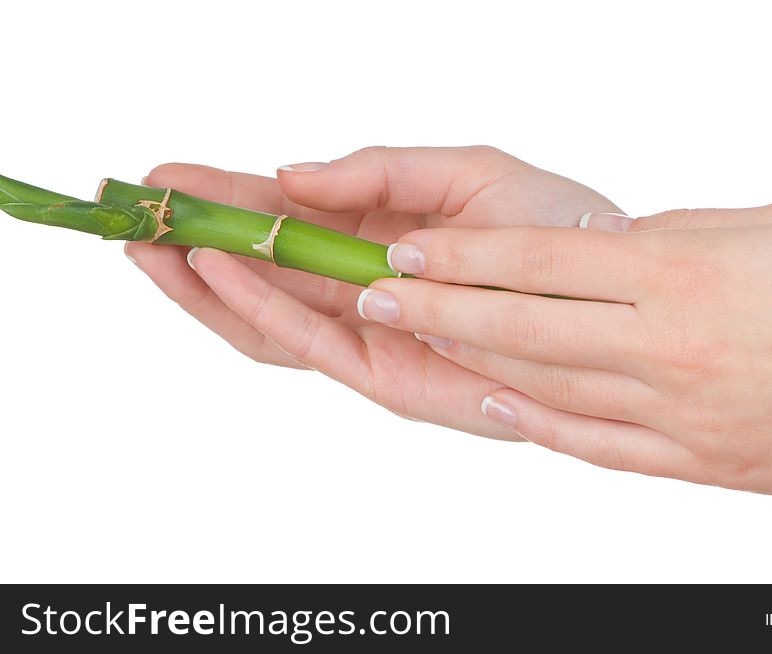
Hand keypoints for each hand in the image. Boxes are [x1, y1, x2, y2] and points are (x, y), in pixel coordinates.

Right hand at [125, 146, 619, 439]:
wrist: (609, 291)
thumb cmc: (548, 227)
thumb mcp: (462, 172)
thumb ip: (376, 171)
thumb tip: (289, 173)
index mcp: (375, 236)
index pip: (281, 223)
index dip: (221, 200)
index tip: (166, 177)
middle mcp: (360, 291)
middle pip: (259, 275)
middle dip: (192, 243)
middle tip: (133, 209)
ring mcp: (369, 337)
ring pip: (267, 317)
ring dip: (204, 282)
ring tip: (151, 243)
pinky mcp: (387, 377)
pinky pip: (308, 344)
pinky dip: (258, 310)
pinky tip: (217, 272)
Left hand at [359, 202, 771, 503]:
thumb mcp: (771, 227)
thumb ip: (675, 237)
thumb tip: (605, 243)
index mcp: (683, 274)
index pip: (540, 261)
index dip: (463, 257)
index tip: (409, 251)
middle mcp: (665, 347)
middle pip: (521, 326)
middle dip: (437, 309)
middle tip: (374, 295)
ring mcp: (675, 413)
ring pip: (545, 386)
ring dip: (472, 364)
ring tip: (420, 343)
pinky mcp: (694, 462)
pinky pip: (596, 445)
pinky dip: (539, 427)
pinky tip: (498, 409)